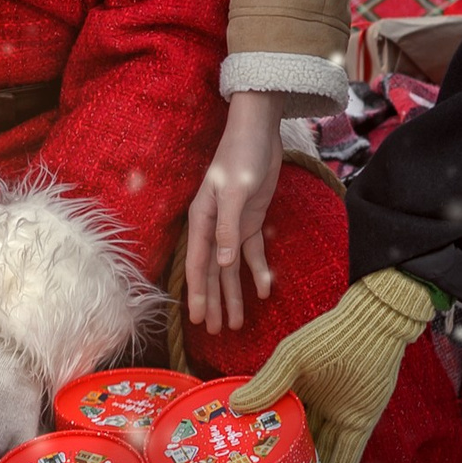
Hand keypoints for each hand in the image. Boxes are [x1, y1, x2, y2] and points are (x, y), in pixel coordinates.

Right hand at [186, 92, 285, 333]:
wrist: (258, 131)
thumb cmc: (241, 155)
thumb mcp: (236, 191)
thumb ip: (228, 228)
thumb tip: (222, 265)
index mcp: (202, 219)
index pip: (199, 264)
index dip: (197, 293)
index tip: (197, 320)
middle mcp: (214, 227)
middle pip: (213, 271)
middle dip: (215, 301)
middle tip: (217, 332)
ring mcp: (233, 225)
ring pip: (231, 267)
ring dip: (234, 293)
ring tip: (237, 324)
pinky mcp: (252, 220)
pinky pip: (253, 252)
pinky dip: (258, 271)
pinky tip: (264, 291)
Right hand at [233, 267, 435, 462]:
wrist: (375, 327)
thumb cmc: (330, 336)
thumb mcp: (293, 356)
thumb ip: (268, 382)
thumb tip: (234, 405)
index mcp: (293, 388)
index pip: (274, 421)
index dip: (261, 441)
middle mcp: (314, 406)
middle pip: (298, 443)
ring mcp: (337, 417)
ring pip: (322, 454)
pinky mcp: (359, 424)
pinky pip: (347, 455)